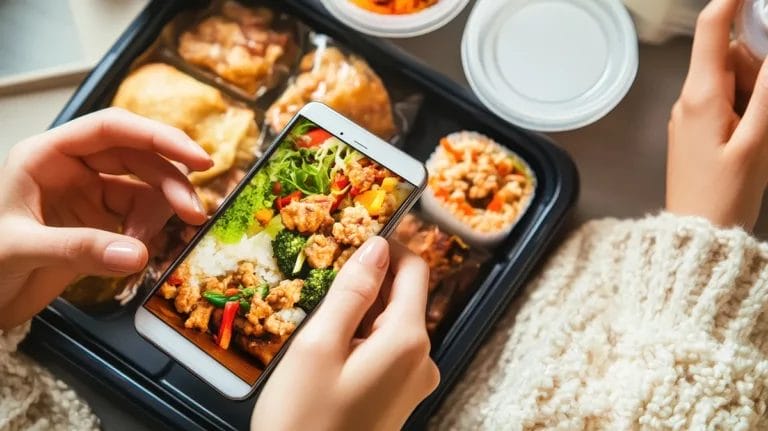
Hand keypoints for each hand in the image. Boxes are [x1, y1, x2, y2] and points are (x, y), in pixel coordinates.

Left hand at [0, 108, 212, 328]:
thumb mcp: (20, 250)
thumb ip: (78, 249)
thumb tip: (138, 254)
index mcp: (47, 155)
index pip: (112, 129)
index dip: (158, 137)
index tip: (197, 159)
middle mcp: (73, 168)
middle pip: (140, 158)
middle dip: (171, 183)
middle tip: (194, 215)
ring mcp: (89, 195)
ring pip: (146, 188)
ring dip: (162, 212)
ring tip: (148, 245)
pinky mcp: (100, 223)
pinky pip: (141, 217)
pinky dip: (149, 233)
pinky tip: (135, 253)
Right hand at [252, 237, 439, 430]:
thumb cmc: (303, 422)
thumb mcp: (318, 346)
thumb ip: (352, 290)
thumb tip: (377, 246)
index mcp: (407, 340)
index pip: (413, 269)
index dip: (385, 247)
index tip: (348, 242)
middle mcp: (422, 359)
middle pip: (402, 296)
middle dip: (366, 283)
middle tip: (320, 288)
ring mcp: (414, 381)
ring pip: (391, 323)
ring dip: (359, 313)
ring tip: (317, 328)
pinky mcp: (400, 397)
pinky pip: (387, 350)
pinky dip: (361, 339)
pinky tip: (328, 354)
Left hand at [667, 0, 767, 229]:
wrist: (696, 235)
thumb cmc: (724, 195)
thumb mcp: (759, 140)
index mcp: (700, 95)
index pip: (711, 28)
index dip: (732, 0)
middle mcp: (689, 99)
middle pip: (730, 56)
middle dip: (760, 66)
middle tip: (766, 112)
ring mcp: (690, 115)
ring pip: (732, 80)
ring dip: (756, 91)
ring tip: (759, 134)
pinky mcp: (696, 130)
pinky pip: (726, 103)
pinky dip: (748, 108)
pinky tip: (753, 137)